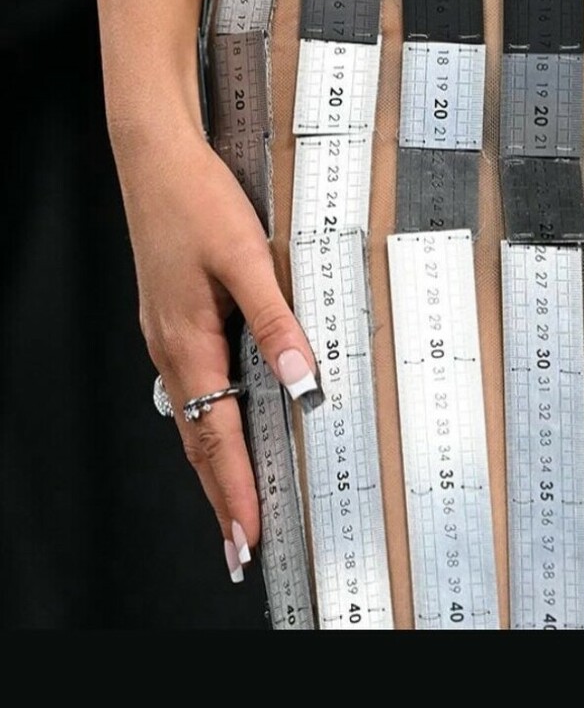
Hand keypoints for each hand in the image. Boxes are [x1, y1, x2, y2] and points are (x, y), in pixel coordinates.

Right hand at [115, 121, 319, 583]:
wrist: (155, 157)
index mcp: (188, 342)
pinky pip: (191, 388)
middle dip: (221, 497)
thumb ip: (276, 320)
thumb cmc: (197, 200)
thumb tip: (303, 380)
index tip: (250, 535)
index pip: (217, 437)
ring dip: (214, 466)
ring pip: (193, 417)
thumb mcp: (247, 256)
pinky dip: (208, 424)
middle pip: (198, 442)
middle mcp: (171, 348)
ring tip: (233, 505)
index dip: (235, 490)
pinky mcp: (171, 318)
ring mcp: (167, 335)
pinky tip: (222, 426)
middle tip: (240, 549)